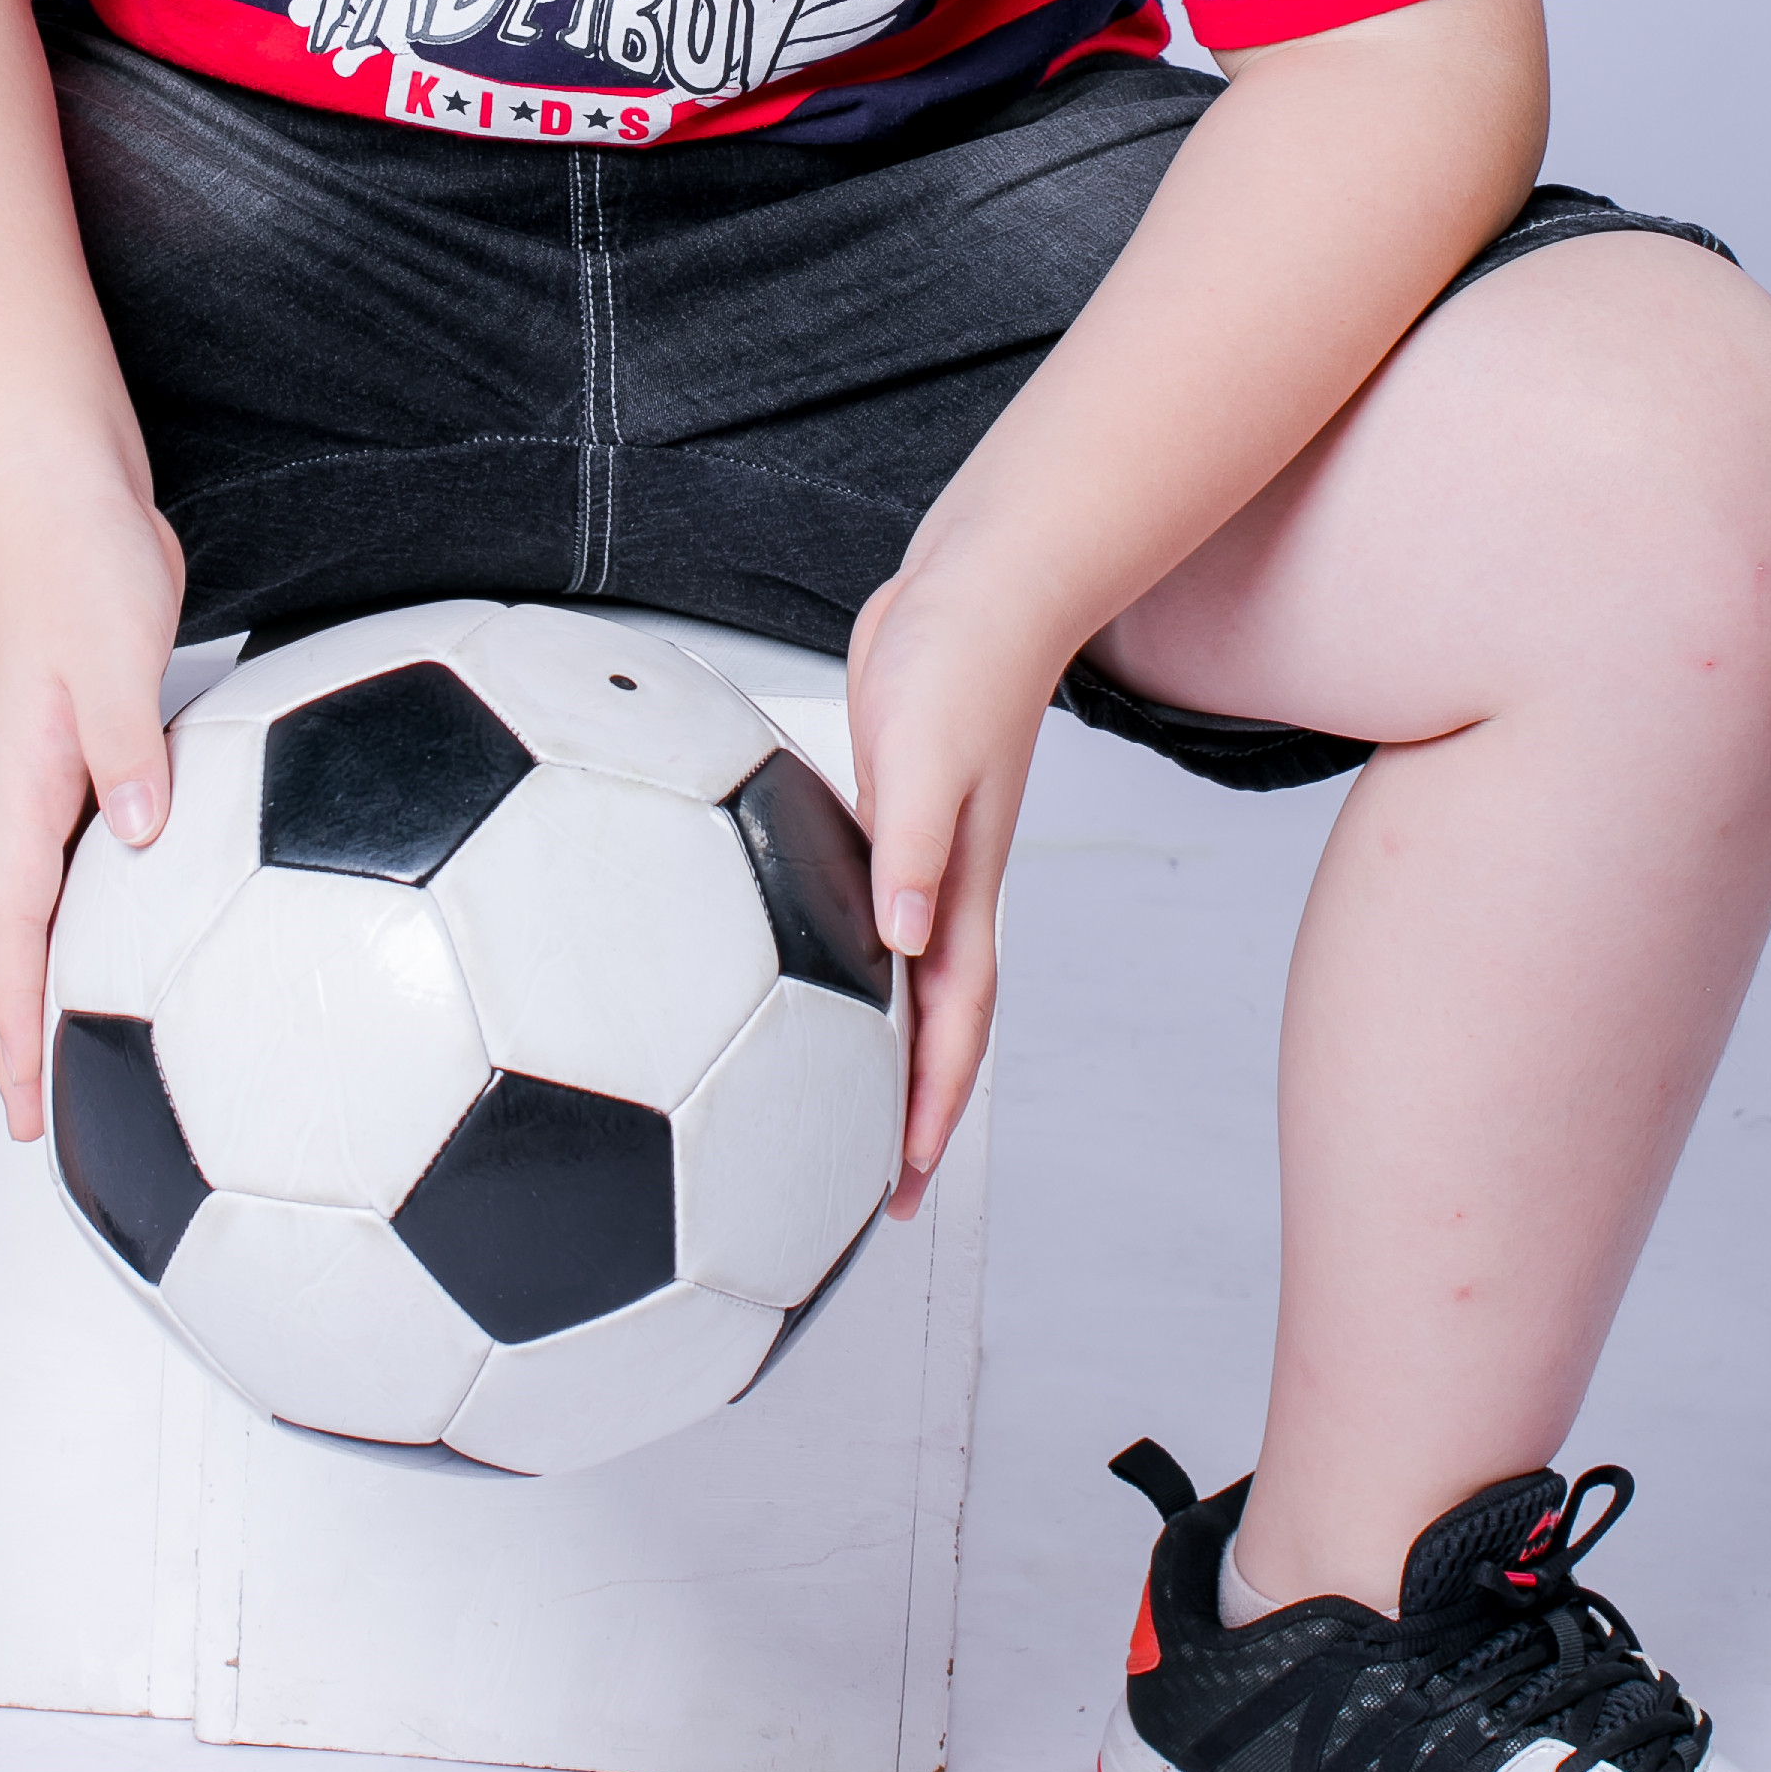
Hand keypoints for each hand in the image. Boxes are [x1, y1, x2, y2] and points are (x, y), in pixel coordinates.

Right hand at [0, 466, 189, 1135]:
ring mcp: (69, 772)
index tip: (20, 1110)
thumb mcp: (111, 652)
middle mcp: (36, 794)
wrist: (65, 491)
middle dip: (26, 1032)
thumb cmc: (79, 560)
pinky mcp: (107, 745)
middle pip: (24, 937)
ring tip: (98, 1053)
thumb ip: (127, 746)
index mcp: (23, 786)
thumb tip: (146, 837)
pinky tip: (164, 924)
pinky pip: (108, 848)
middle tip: (47, 1122)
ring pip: (62, 898)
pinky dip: (122, 903)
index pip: (11, 931)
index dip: (13, 1024)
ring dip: (71, 975)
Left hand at [845, 553, 1067, 1217]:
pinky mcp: (885, 817)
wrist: (975, 584)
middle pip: (932, 1025)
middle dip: (911, 1112)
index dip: (931, 1109)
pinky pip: (860, 915)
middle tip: (874, 1187)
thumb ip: (914, 845)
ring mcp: (916, 855)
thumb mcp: (925, 752)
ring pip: (898, 978)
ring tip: (835, 1107)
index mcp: (962, 887)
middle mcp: (942, 886)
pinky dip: (839, 963)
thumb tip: (903, 937)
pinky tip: (795, 970)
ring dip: (876, 1048)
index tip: (906, 1184)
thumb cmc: (960, 657)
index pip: (954, 1024)